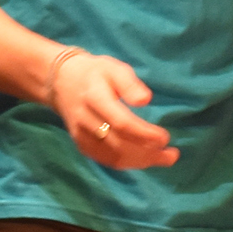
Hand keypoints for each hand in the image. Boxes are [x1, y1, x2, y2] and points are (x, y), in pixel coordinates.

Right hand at [48, 51, 178, 169]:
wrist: (60, 81)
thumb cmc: (94, 73)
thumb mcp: (113, 68)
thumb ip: (130, 83)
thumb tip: (146, 100)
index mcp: (95, 98)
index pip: (121, 123)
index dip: (144, 134)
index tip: (165, 138)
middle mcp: (86, 120)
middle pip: (119, 145)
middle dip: (148, 153)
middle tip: (171, 154)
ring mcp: (81, 135)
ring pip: (113, 157)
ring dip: (140, 162)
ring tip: (162, 158)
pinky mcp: (80, 144)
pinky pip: (105, 160)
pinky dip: (127, 163)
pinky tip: (143, 159)